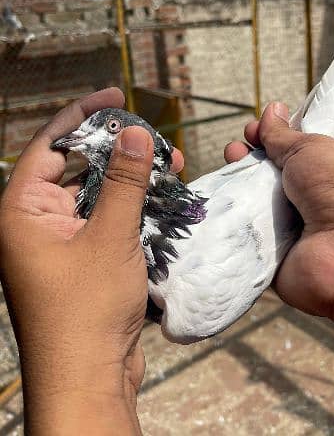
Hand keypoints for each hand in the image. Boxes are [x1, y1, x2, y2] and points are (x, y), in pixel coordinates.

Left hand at [0, 88, 182, 434]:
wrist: (88, 379)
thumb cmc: (86, 310)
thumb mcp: (109, 236)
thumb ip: (124, 182)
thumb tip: (135, 133)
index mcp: (22, 212)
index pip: (48, 146)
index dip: (81, 116)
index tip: (114, 96)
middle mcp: (35, 224)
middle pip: (76, 169)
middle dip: (115, 151)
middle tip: (150, 134)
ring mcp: (60, 245)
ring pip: (96, 197)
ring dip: (131, 182)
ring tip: (168, 164)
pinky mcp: (82, 263)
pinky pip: (106, 223)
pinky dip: (132, 210)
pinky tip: (164, 200)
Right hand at [225, 103, 333, 359]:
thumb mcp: (312, 150)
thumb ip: (283, 135)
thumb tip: (272, 109)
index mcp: (315, 174)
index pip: (281, 153)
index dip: (264, 139)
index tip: (251, 131)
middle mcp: (298, 202)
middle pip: (259, 178)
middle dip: (243, 160)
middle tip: (234, 152)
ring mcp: (281, 232)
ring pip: (246, 207)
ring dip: (233, 189)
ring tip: (225, 172)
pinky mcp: (266, 260)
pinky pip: (239, 240)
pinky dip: (226, 225)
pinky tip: (213, 209)